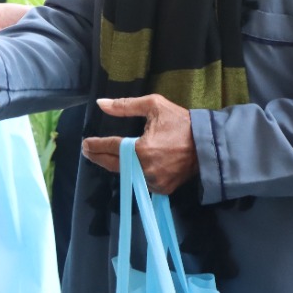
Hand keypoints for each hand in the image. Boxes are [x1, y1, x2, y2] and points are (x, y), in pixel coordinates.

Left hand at [81, 95, 197, 194]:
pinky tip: (127, 166)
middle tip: (88, 151)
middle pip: (113, 165)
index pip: (111, 147)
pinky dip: (134, 174)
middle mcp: (145, 169)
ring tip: (105, 157)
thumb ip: (125, 106)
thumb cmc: (180, 122)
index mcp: (141, 149)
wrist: (207, 144)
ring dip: (116, 166)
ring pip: (127, 175)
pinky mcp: (162, 189)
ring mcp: (154, 181)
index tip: (85, 143)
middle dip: (98, 157)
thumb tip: (100, 104)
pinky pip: (141, 181)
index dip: (96, 145)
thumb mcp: (154, 106)